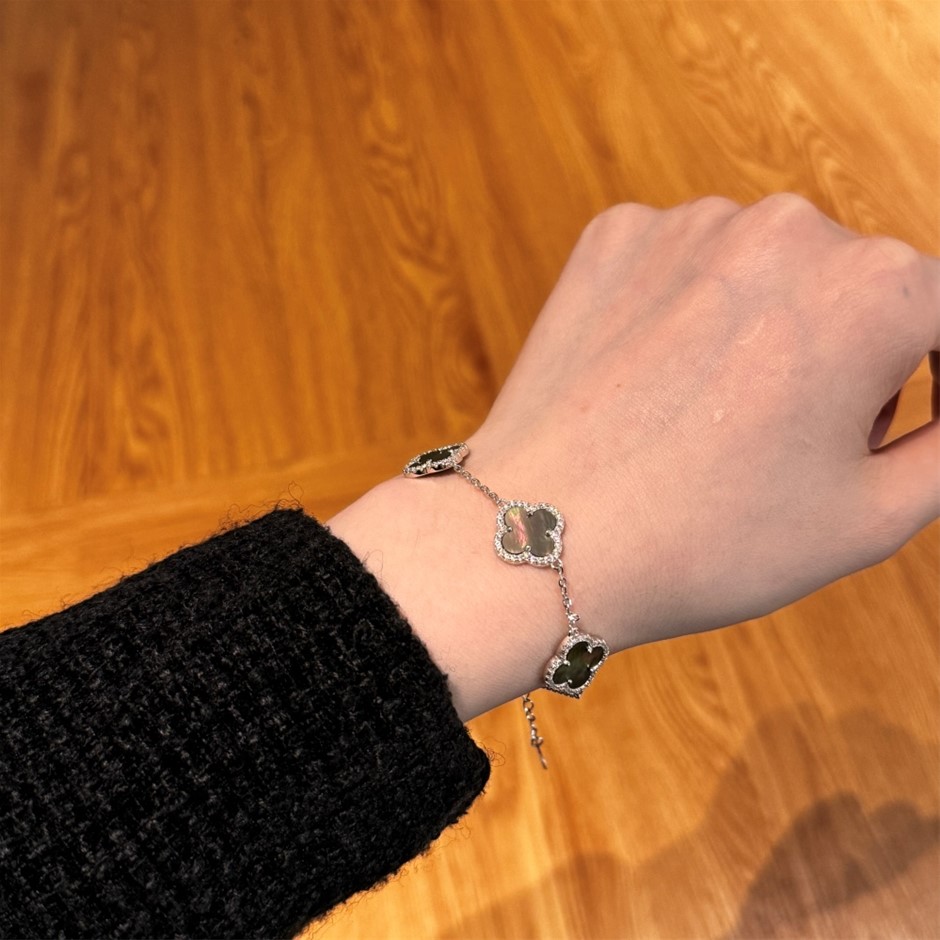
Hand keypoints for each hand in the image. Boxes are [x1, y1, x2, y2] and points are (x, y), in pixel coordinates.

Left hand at [330, 194, 938, 718]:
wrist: (538, 541)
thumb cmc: (701, 542)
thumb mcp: (872, 518)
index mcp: (871, 289)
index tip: (899, 421)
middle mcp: (784, 229)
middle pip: (856, 285)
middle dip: (850, 354)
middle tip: (793, 441)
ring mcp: (687, 224)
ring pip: (768, 269)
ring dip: (769, 325)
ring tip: (717, 414)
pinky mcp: (614, 237)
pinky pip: (686, 262)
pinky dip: (689, 308)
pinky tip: (659, 379)